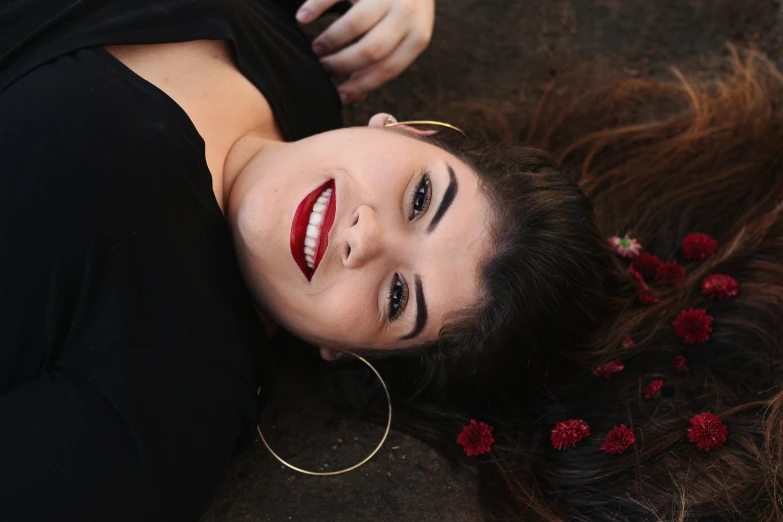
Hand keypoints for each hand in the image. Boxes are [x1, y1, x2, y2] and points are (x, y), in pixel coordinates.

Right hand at [296, 0, 434, 103]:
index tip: (338, 94)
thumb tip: (353, 96)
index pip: (388, 68)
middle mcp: (406, 14)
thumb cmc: (402, 10)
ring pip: (354, 25)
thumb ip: (385, 62)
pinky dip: (315, 7)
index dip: (361, 85)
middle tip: (323, 67)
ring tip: (316, 48)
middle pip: (370, 50)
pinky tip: (302, 18)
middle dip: (342, 64)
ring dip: (330, 40)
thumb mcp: (406, 35)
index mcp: (418, 36)